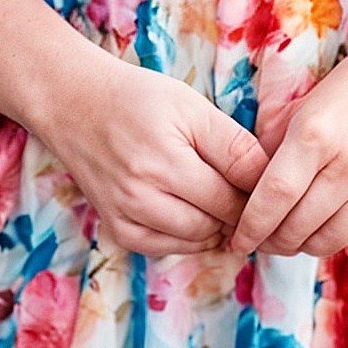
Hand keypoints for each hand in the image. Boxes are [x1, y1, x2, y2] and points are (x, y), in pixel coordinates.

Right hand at [40, 46, 266, 259]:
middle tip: (250, 190)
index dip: (258, 193)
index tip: (271, 182)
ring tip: (223, 197)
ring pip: (195, 241)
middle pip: (216, 224)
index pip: (232, 198)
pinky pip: (168, 248)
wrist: (76, 105)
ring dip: (217, 226)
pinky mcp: (118, 230)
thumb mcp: (192, 107)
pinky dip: (189, 236)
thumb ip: (233, 145)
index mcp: (166, 160)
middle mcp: (142, 196)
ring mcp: (127, 218)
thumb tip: (270, 181)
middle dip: (240, 211)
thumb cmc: (139, 98)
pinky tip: (194, 210)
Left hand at [230, 39, 347, 258]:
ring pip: (322, 238)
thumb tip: (246, 195)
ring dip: (295, 247)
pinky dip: (324, 240)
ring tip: (282, 238)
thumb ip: (272, 150)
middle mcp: (345, 160)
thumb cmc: (347, 88)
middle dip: (269, 240)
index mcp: (314, 132)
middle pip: (295, 224)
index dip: (252, 225)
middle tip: (255, 239)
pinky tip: (311, 231)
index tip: (237, 238)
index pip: (274, 195)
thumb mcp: (300, 109)